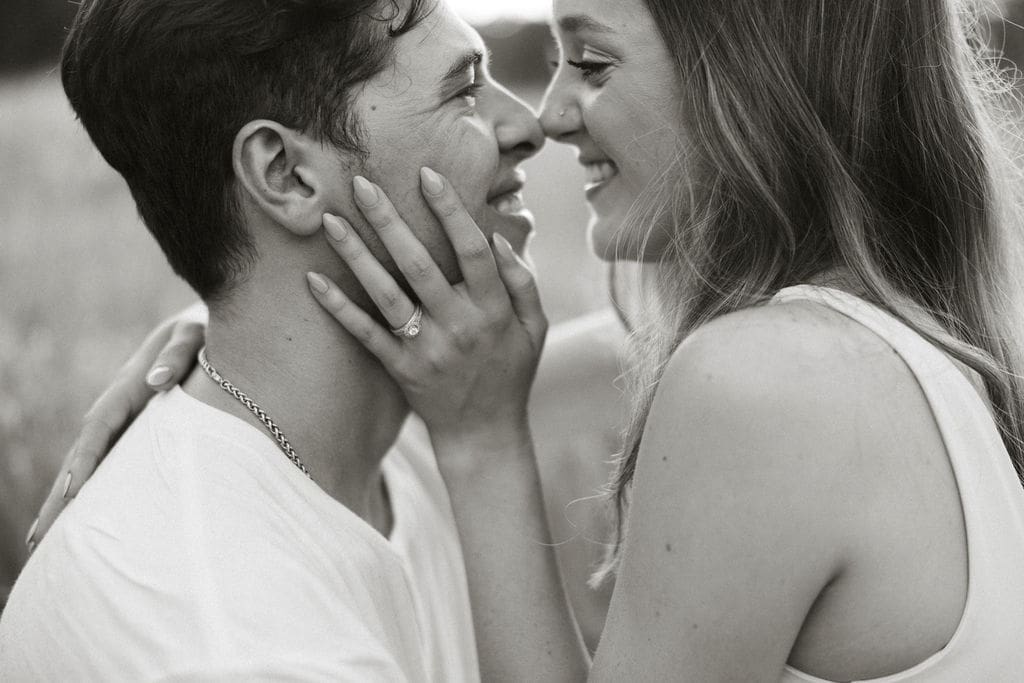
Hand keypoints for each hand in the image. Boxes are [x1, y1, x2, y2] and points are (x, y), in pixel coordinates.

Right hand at [26, 310, 205, 549]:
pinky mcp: (131, 434)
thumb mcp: (192, 338)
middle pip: (81, 456)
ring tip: (39, 543)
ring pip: (85, 467)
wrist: (194, 330)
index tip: (72, 490)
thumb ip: (177, 355)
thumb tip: (158, 381)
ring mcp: (119, 424)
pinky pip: (104, 468)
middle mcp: (115, 409)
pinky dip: (86, 494)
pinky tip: (75, 524)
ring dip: (63, 503)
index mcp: (127, 389)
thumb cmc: (198, 335)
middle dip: (60, 496)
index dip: (86, 458)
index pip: (101, 427)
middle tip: (40, 537)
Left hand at [307, 168, 547, 443]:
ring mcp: (427, 350)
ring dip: (357, 256)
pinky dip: (339, 308)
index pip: (472, 249)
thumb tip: (495, 236)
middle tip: (361, 183)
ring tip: (331, 221)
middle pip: (420, 264)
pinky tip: (314, 280)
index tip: (428, 173)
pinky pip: (366, 335)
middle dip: (390, 220)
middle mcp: (459, 326)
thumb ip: (522, 281)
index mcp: (494, 310)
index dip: (450, 210)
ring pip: (387, 295)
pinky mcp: (401, 369)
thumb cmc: (511, 372)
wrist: (484, 434)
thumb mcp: (535, 327)